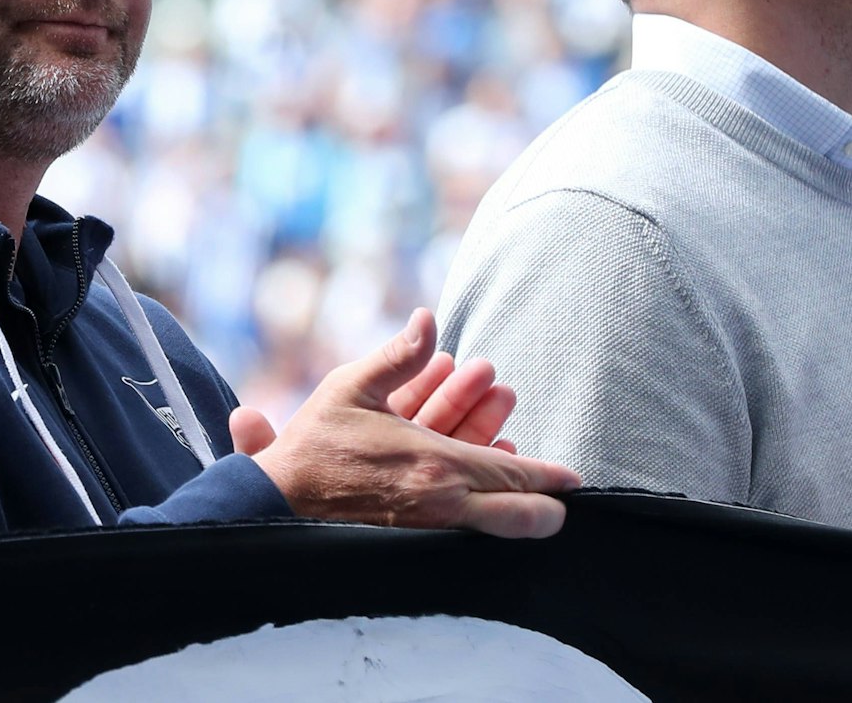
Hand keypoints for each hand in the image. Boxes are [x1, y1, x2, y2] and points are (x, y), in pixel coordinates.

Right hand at [229, 308, 580, 537]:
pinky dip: (472, 493)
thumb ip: (398, 353)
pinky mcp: (409, 534)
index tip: (574, 479)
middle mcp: (439, 501)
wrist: (276, 501)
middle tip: (559, 483)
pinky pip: (455, 516)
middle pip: (513, 511)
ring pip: (485, 509)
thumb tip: (428, 317)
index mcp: (435, 464)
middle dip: (540, 493)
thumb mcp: (352, 387)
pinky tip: (472, 460)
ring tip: (502, 432)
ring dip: (498, 471)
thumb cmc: (314, 445)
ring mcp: (425, 524)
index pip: (513, 476)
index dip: (549, 477)